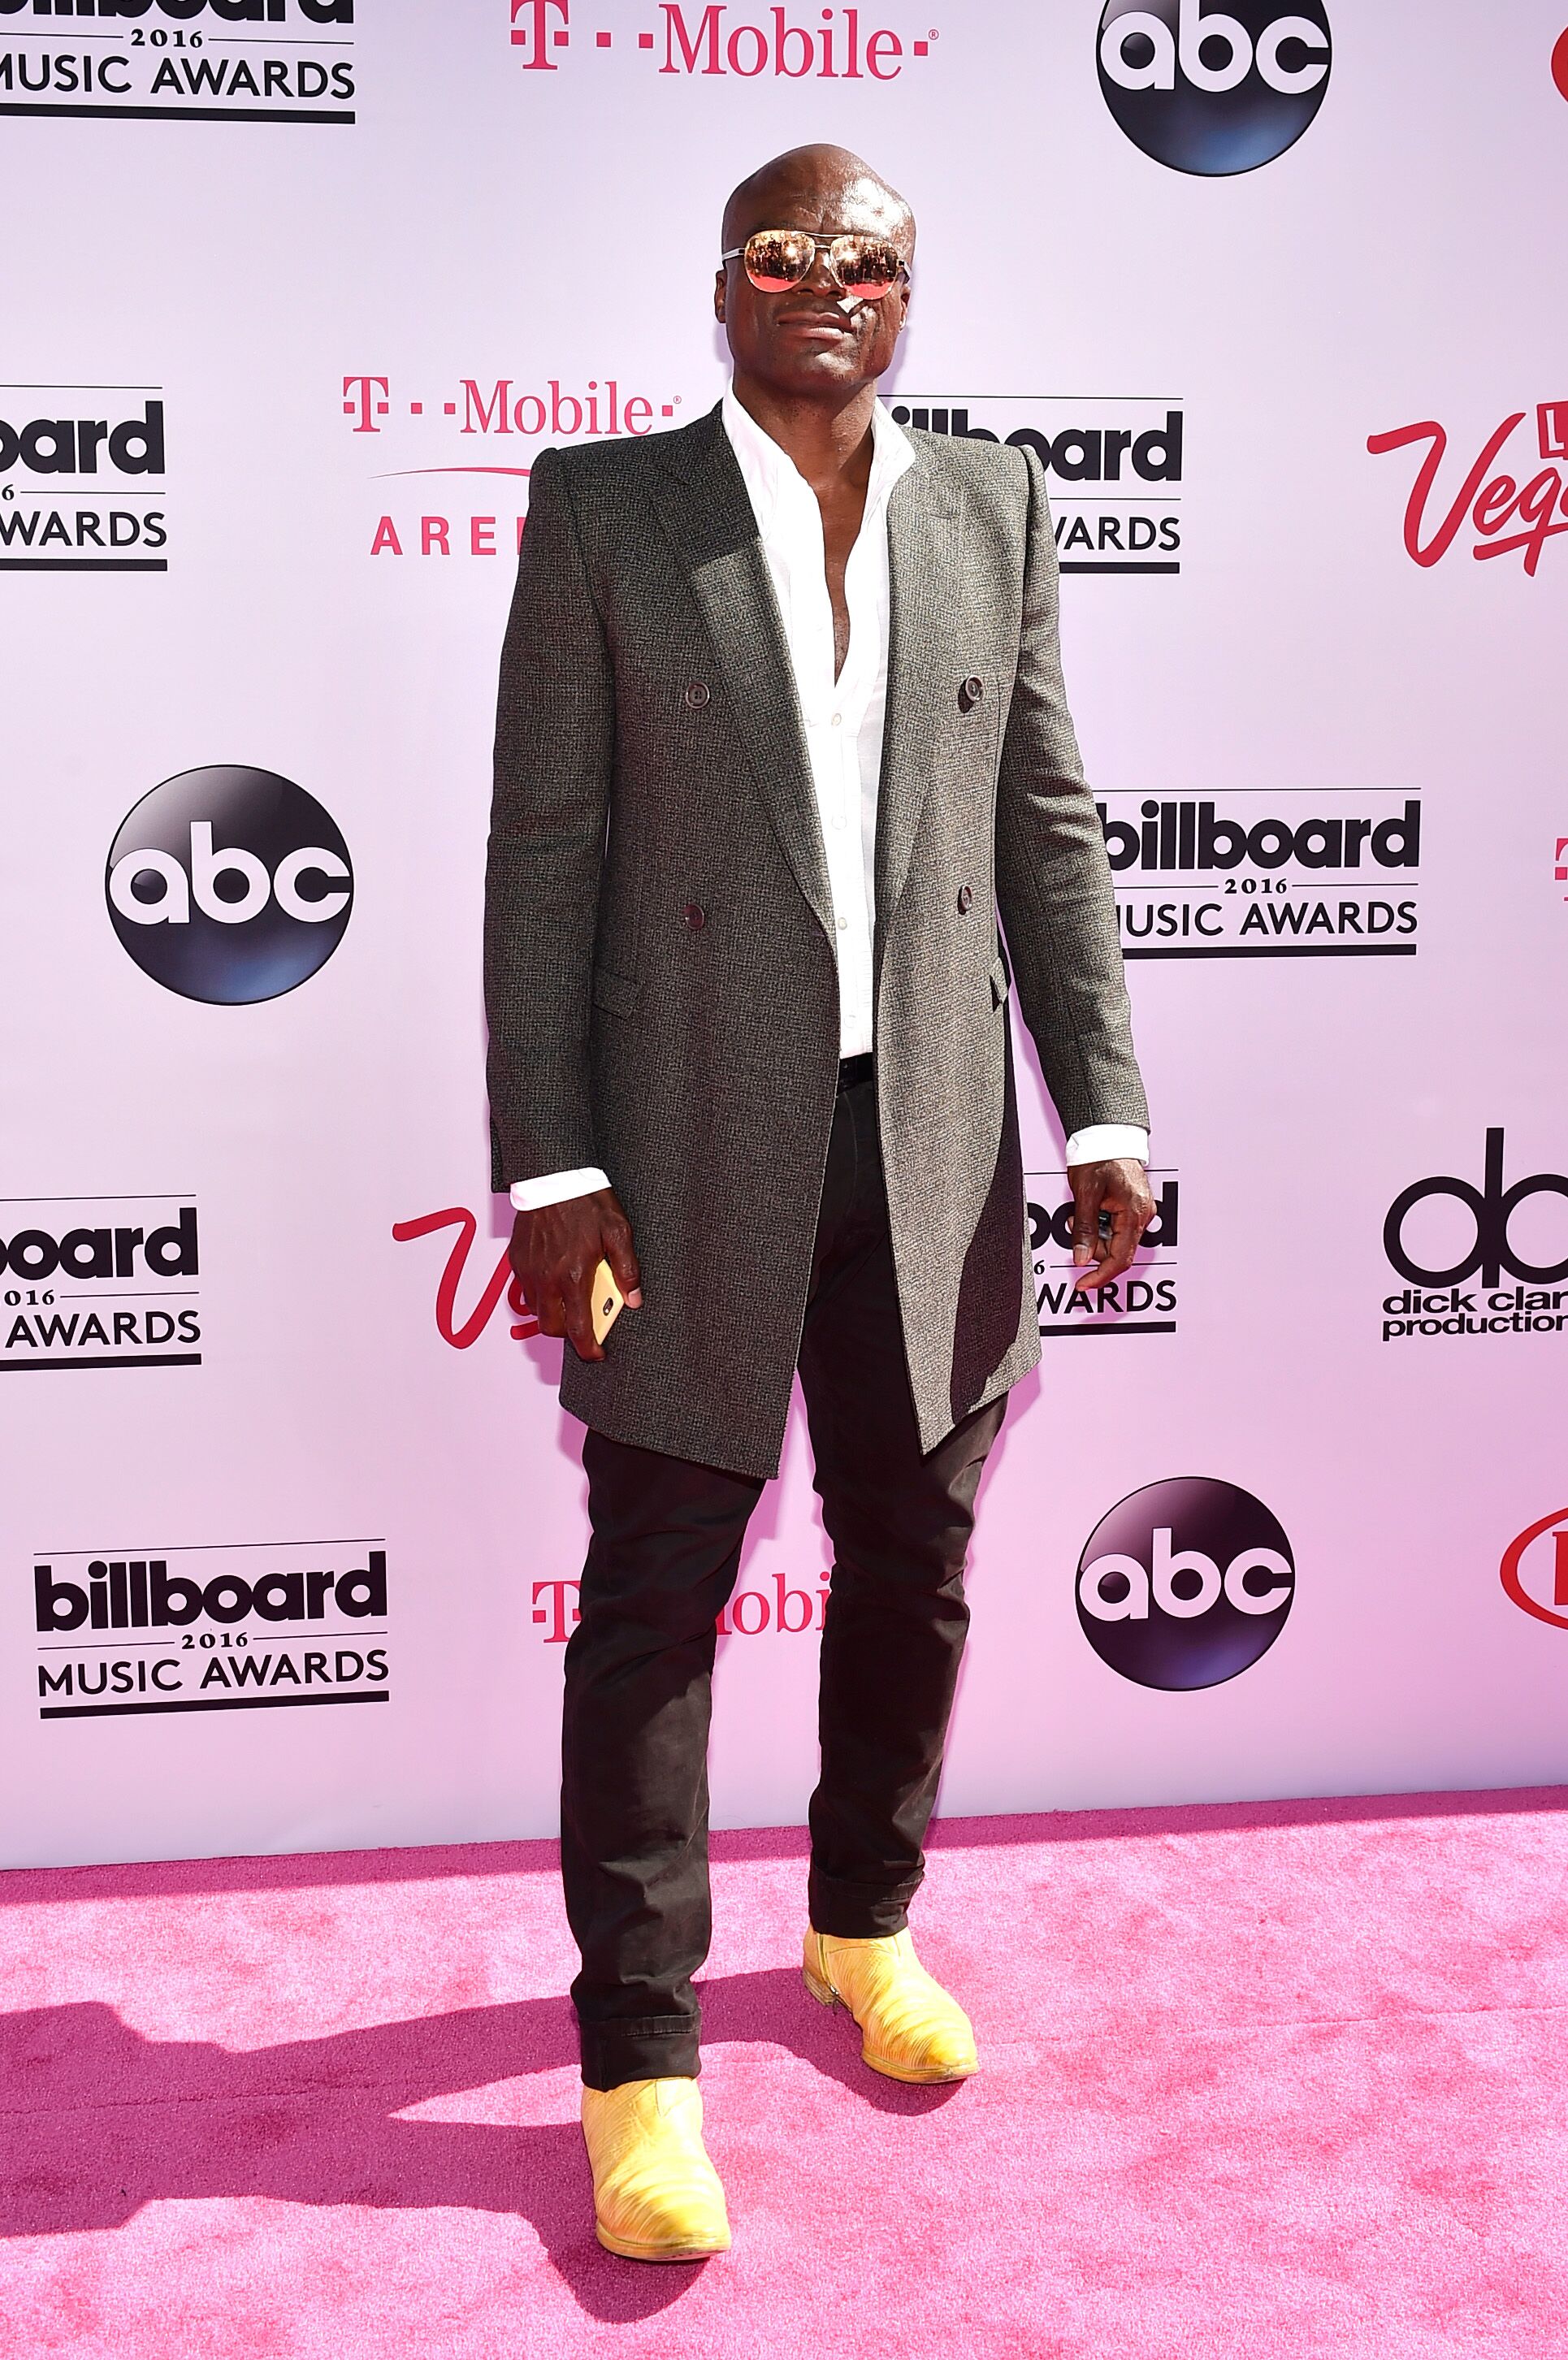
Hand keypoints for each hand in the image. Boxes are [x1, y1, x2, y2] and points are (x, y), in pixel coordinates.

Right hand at [508, 1187, 641, 1362]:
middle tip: (583, 1323)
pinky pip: (525, 1290)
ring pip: (535, 1311)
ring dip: (552, 1314)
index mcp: (574, 1275)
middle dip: (567, 1333)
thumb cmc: (586, 1201)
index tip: (596, 1354)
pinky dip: (539, 1295)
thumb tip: (633, 1298)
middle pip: (551, 1327)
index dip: (588, 1349)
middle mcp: (547, 1278)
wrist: (552, 1176)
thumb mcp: (618, 1231)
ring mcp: (528, 1270)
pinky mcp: (516, 1260)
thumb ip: (627, 1269)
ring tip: (569, 1299)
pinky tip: (554, 1281)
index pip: (578, 1328)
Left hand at [1067, 1156, 1154, 1292]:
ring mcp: (1141, 1212)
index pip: (1120, 1258)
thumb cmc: (1099, 1158)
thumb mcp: (1085, 1194)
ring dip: (1095, 1233)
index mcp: (1134, 1213)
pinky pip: (1117, 1228)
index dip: (1100, 1276)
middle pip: (1117, 1251)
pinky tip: (1094, 1208)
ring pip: (1115, 1241)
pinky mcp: (1135, 1209)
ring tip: (1084, 1208)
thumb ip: (1085, 1229)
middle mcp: (1143, 1215)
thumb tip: (1082, 1258)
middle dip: (1093, 1245)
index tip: (1083, 1285)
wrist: (1108, 1136)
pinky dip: (1101, 1225)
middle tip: (1076, 1221)